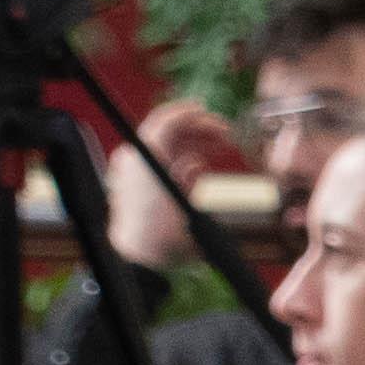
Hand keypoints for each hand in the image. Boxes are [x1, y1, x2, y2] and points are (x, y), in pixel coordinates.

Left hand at [102, 100, 245, 272]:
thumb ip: (185, 153)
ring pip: (174, 150)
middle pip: (172, 133)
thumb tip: (196, 127)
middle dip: (201, 130)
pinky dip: (188, 165)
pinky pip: (171, 167)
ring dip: (198, 146)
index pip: (165, 120)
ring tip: (221, 147)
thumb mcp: (170, 178)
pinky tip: (201, 171)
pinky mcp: (148, 189)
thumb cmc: (156, 222)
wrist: (142, 255)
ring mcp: (142, 174)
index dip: (187, 112)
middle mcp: (139, 159)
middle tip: (226, 134)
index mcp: (143, 153)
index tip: (207, 109)